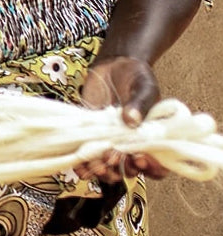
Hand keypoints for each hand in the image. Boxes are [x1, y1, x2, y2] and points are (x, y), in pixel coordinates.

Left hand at [77, 55, 168, 180]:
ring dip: (102, 171)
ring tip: (96, 164)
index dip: (151, 168)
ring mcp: (112, 141)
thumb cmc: (137, 76)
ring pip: (109, 168)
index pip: (157, 164)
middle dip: (121, 169)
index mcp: (152, 138)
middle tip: (112, 158)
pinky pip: (89, 155)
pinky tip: (79, 164)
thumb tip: (131, 120)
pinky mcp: (93, 134)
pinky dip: (84, 163)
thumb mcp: (144, 88)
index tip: (141, 158)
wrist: (116, 64)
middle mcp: (133, 144)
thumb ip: (139, 104)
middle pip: (130, 170)